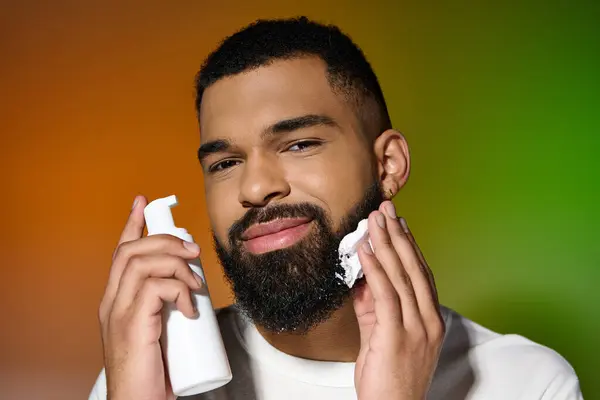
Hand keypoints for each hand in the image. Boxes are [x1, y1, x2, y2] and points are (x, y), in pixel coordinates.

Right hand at [98, 196, 203, 399]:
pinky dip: (178, 290)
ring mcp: (118, 313)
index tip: (143, 203)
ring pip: (142, 263)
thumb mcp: (159, 327)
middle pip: (132, 251)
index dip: (132, 224)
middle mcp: (111, 302)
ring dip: (176, 265)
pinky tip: (190, 308)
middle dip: (166, 241)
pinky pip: (155, 288)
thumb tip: (191, 285)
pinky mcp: (131, 325)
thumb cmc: (153, 368)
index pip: (120, 253)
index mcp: (116, 300)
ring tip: (196, 283)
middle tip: (194, 251)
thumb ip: (165, 305)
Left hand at [353, 201, 444, 399]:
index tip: (399, 223)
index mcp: (430, 320)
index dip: (409, 246)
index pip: (421, 274)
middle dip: (398, 235)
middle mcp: (428, 320)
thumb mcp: (380, 336)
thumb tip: (361, 278)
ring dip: (386, 244)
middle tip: (386, 209)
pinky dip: (375, 269)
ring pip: (401, 276)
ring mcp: (416, 328)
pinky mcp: (397, 336)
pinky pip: (385, 295)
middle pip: (413, 268)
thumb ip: (373, 307)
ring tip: (375, 220)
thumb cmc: (389, 378)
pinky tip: (366, 250)